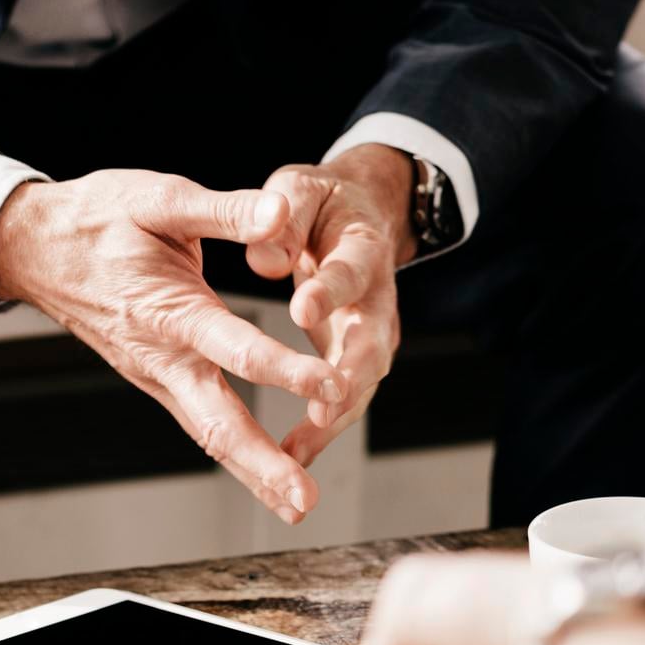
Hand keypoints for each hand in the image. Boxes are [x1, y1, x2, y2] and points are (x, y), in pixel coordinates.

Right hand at [0, 171, 347, 523]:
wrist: (33, 250)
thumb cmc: (96, 219)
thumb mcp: (159, 197)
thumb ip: (223, 209)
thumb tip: (279, 213)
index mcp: (168, 310)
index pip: (233, 348)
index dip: (284, 369)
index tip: (330, 384)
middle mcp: (161, 357)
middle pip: (216, 423)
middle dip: (263, 463)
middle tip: (304, 496)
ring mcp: (155, 377)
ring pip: (208, 434)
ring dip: (253, 471)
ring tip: (297, 502)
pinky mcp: (156, 381)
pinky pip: (199, 423)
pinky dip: (233, 452)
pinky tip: (262, 473)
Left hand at [246, 144, 418, 467]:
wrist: (357, 215)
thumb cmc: (320, 202)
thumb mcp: (299, 188)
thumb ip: (285, 212)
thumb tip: (266, 256)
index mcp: (363, 247)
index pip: (350, 271)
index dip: (329, 290)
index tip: (301, 308)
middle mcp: (377, 297)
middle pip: (374, 342)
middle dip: (350, 377)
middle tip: (323, 407)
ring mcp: (370, 332)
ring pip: (364, 382)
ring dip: (335, 418)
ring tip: (297, 452)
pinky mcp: (354, 357)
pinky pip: (344, 397)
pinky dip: (321, 429)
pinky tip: (290, 456)